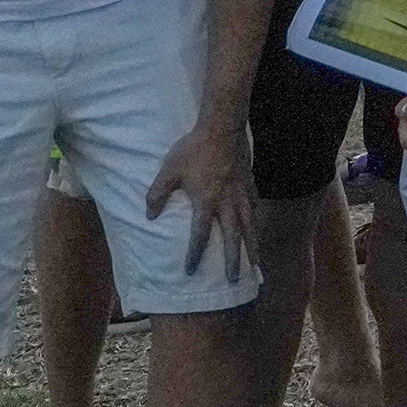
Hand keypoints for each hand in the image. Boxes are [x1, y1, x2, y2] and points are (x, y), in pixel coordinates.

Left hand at [143, 122, 255, 275]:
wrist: (222, 127)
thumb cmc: (193, 149)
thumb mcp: (168, 170)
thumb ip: (157, 194)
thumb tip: (149, 215)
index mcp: (206, 202)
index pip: (199, 236)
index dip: (194, 255)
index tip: (190, 272)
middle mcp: (226, 203)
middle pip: (232, 238)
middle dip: (233, 261)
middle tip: (235, 280)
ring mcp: (241, 193)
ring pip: (249, 226)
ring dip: (252, 246)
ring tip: (256, 264)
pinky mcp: (249, 182)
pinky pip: (254, 206)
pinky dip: (255, 220)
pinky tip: (255, 226)